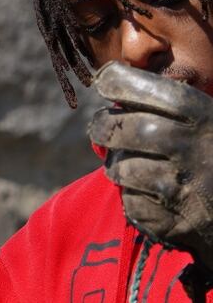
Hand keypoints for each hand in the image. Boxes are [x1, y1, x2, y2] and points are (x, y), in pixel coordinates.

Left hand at [89, 62, 212, 266]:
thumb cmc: (211, 154)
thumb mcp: (207, 121)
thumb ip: (169, 106)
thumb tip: (115, 81)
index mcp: (207, 119)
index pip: (158, 92)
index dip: (123, 83)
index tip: (104, 81)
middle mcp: (196, 150)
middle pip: (127, 130)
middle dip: (104, 127)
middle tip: (101, 128)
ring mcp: (183, 189)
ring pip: (121, 169)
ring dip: (116, 166)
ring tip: (129, 164)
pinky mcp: (173, 222)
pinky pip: (130, 203)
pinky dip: (132, 197)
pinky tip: (148, 193)